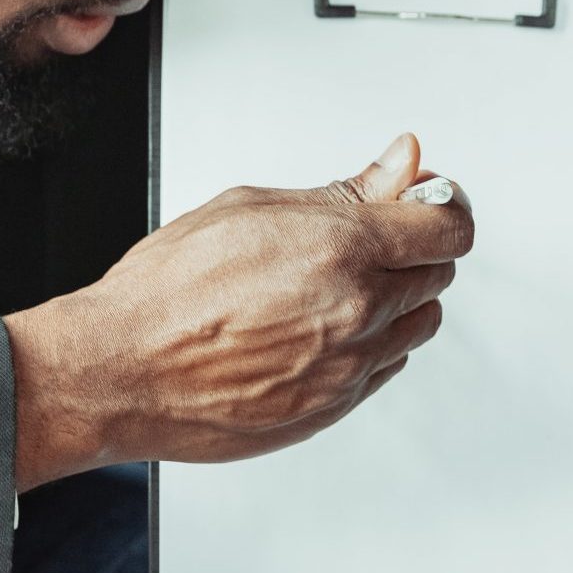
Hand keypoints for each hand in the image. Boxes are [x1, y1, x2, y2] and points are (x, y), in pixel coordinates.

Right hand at [6, 134, 469, 487]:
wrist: (123, 370)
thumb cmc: (168, 290)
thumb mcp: (254, 208)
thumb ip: (345, 190)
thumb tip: (401, 163)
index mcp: (344, 249)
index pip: (449, 226)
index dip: (443, 207)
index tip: (429, 202)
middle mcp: (358, 311)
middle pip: (437, 274)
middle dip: (413, 250)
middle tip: (369, 238)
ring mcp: (350, 367)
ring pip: (416, 326)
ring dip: (396, 301)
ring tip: (336, 288)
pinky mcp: (333, 408)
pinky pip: (383, 369)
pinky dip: (369, 344)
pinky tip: (321, 328)